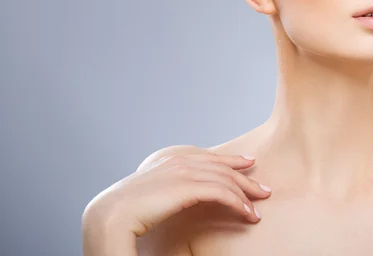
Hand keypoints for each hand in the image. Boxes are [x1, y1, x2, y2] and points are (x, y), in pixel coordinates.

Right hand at [83, 152, 271, 239]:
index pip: (206, 156)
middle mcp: (178, 161)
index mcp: (167, 160)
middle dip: (244, 176)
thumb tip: (173, 196)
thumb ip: (165, 188)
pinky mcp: (188, 187)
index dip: (229, 159)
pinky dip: (238, 204)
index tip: (246, 162)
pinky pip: (222, 193)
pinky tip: (248, 214)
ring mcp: (183, 172)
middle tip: (263, 188)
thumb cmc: (125, 212)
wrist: (110, 216)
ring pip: (225, 180)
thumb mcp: (149, 194)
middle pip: (220, 166)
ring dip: (245, 194)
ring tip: (258, 207)